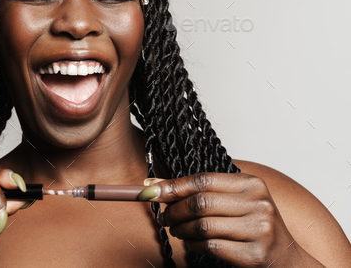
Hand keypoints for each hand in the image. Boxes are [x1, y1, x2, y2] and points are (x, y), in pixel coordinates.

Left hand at [140, 173, 304, 267]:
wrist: (288, 259)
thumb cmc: (256, 226)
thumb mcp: (238, 201)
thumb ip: (204, 192)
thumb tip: (156, 185)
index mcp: (252, 184)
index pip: (203, 180)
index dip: (173, 186)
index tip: (151, 190)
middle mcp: (258, 204)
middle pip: (200, 203)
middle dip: (173, 210)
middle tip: (164, 216)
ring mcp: (259, 230)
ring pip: (202, 226)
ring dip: (180, 229)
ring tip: (176, 230)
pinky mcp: (254, 255)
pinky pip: (210, 246)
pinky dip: (193, 244)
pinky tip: (191, 242)